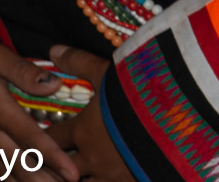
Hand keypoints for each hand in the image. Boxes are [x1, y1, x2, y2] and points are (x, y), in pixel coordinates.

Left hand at [45, 46, 134, 181]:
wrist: (181, 113)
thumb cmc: (142, 90)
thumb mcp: (109, 69)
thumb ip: (80, 62)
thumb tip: (53, 49)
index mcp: (83, 130)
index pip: (52, 138)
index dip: (43, 138)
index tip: (38, 138)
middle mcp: (92, 157)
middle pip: (61, 169)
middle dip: (54, 167)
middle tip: (48, 165)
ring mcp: (112, 175)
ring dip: (75, 180)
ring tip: (72, 177)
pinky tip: (113, 179)